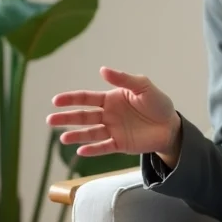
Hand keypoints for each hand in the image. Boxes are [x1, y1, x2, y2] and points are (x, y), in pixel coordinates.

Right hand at [48, 67, 179, 158]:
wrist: (171, 125)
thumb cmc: (158, 103)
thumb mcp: (143, 86)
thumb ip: (123, 79)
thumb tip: (102, 70)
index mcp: (110, 99)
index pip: (86, 98)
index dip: (71, 99)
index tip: (56, 101)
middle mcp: (108, 115)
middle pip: (83, 117)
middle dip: (67, 118)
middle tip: (50, 120)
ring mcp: (113, 130)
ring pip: (90, 133)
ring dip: (76, 135)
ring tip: (62, 139)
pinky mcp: (120, 145)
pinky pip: (104, 147)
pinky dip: (93, 149)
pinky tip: (81, 151)